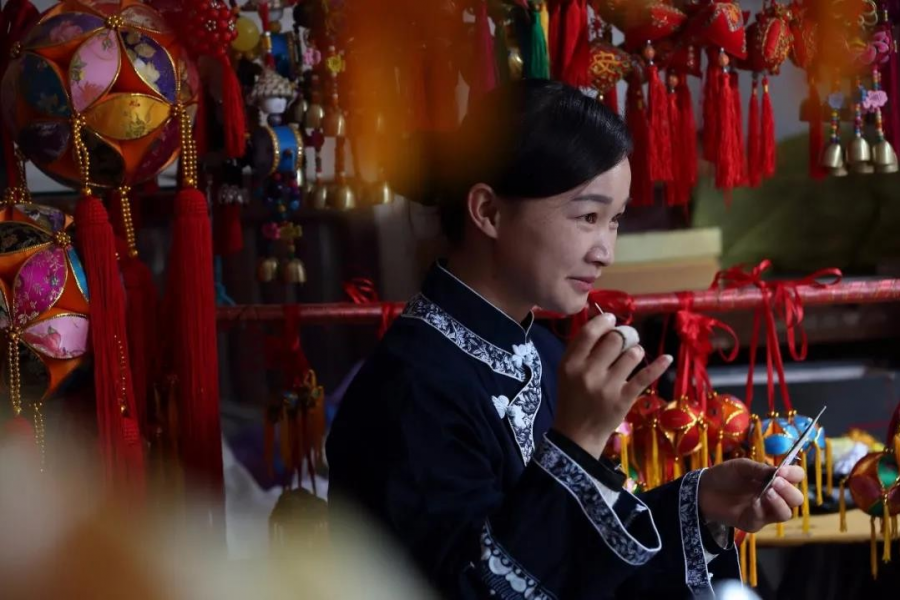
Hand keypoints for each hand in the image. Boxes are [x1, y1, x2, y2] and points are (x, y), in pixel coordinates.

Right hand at [553, 313, 672, 458]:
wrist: (578, 434)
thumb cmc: (572, 398)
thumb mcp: (566, 372)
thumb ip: (579, 349)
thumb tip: (601, 324)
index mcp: (571, 364)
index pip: (589, 333)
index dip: (604, 321)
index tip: (612, 319)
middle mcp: (589, 372)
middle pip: (615, 339)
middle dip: (623, 336)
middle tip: (625, 340)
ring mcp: (609, 386)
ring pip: (632, 354)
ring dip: (636, 351)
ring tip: (632, 356)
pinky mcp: (625, 398)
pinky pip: (645, 376)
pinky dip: (659, 365)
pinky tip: (667, 358)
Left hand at [698, 459, 805, 532]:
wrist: (704, 490)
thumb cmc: (725, 475)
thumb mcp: (742, 466)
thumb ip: (760, 469)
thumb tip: (779, 471)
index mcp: (774, 479)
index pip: (796, 477)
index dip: (794, 474)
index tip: (783, 471)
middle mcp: (774, 496)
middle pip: (796, 499)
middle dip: (789, 491)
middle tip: (775, 483)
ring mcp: (765, 511)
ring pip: (786, 513)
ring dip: (779, 503)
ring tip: (767, 493)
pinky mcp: (754, 522)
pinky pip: (764, 520)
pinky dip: (760, 511)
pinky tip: (752, 503)